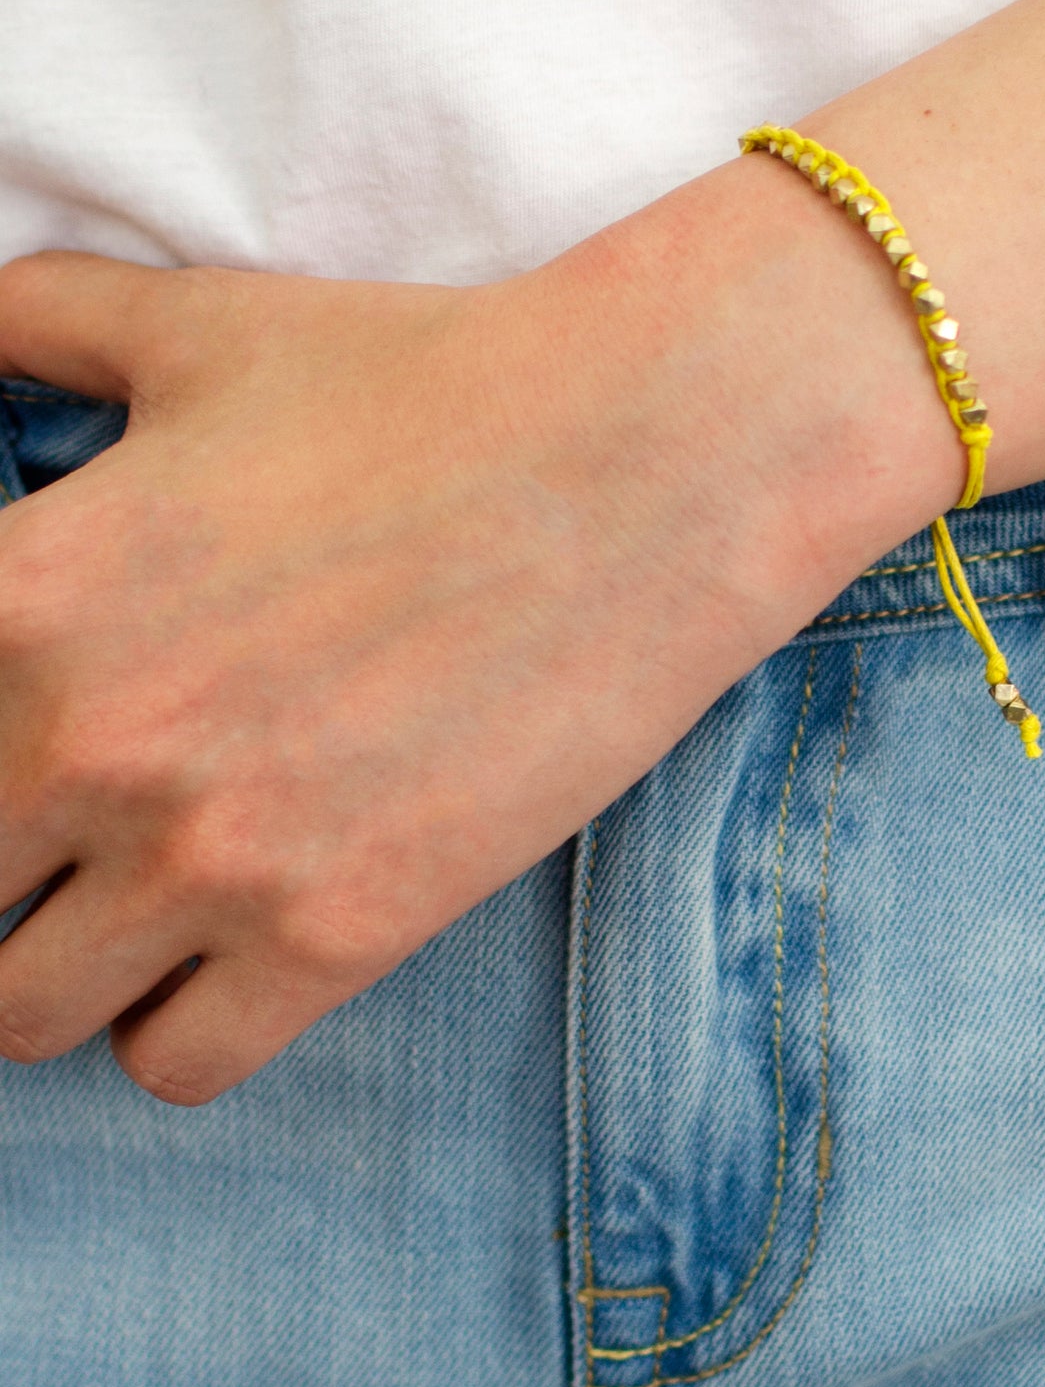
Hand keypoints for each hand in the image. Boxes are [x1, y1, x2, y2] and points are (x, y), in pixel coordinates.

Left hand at [0, 175, 950, 1102]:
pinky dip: (182, 1017)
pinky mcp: (335, 936)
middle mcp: (86, 742)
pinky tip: (241, 932)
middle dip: (4, 860)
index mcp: (22, 593)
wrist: (640, 457)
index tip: (25, 757)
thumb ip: (43, 320)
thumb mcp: (204, 327)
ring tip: (149, 885)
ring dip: (70, 954)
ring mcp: (209, 857)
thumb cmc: (423, 376)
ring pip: (23, 1009)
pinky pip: (172, 1065)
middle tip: (79, 818)